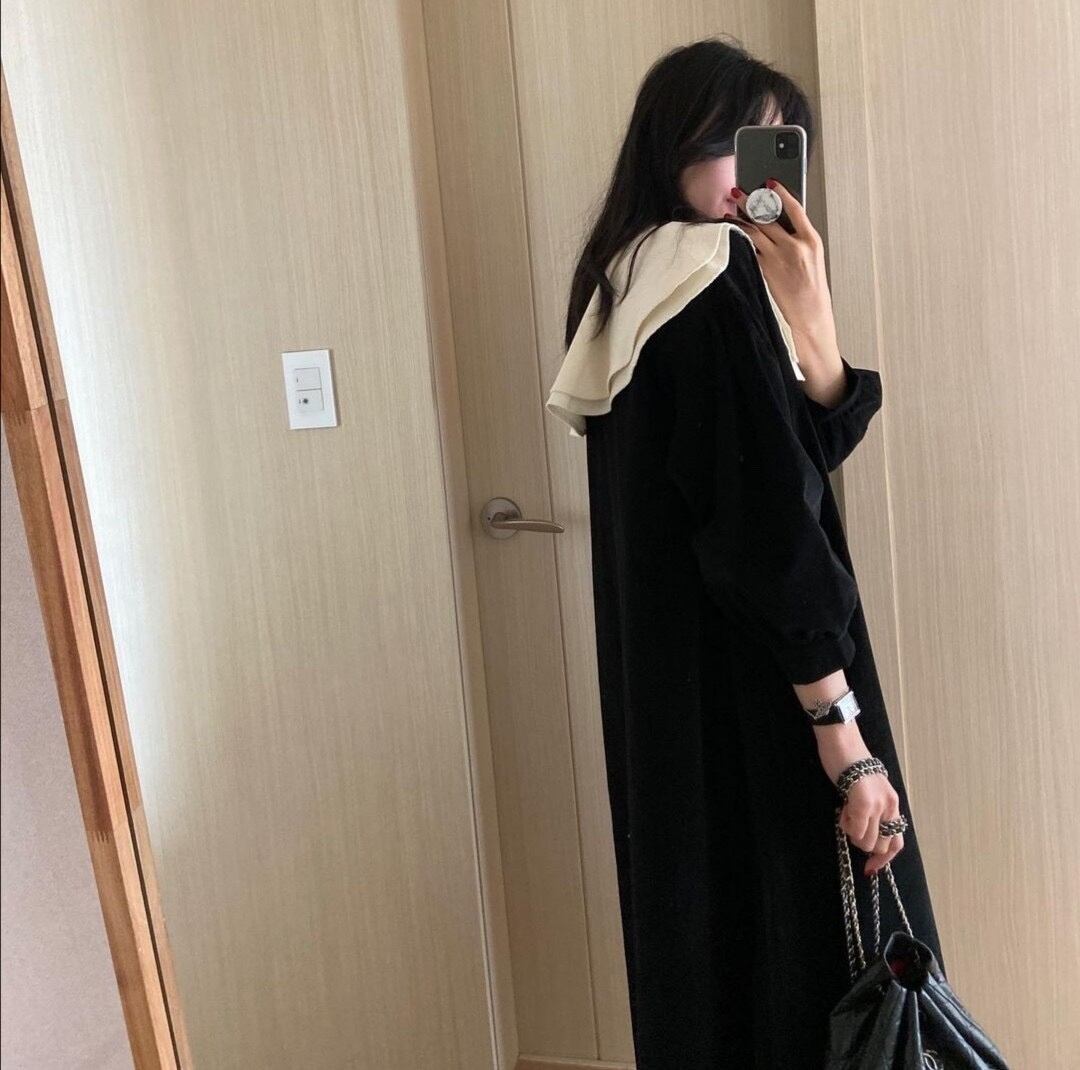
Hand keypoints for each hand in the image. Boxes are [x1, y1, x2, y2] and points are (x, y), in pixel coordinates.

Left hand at [722, 179, 837, 343]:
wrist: (810, 320)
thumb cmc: (811, 294)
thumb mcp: (813, 262)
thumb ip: (798, 243)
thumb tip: (780, 226)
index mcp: (811, 241)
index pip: (794, 208)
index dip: (780, 192)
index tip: (770, 181)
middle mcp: (795, 246)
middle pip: (769, 217)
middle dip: (751, 202)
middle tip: (737, 192)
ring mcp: (777, 259)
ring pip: (754, 231)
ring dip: (739, 219)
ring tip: (728, 211)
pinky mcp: (763, 271)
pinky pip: (747, 251)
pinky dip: (737, 241)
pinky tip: (728, 235)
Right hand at [839, 772, 905, 877]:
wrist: (843, 743)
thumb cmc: (850, 763)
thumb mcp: (867, 790)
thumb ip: (871, 810)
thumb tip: (866, 834)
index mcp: (892, 804)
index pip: (896, 842)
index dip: (884, 859)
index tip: (870, 868)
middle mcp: (890, 807)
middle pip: (881, 845)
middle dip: (863, 842)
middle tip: (851, 821)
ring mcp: (878, 806)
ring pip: (866, 842)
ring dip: (853, 833)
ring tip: (846, 811)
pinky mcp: (864, 805)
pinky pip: (856, 830)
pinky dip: (847, 825)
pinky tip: (843, 808)